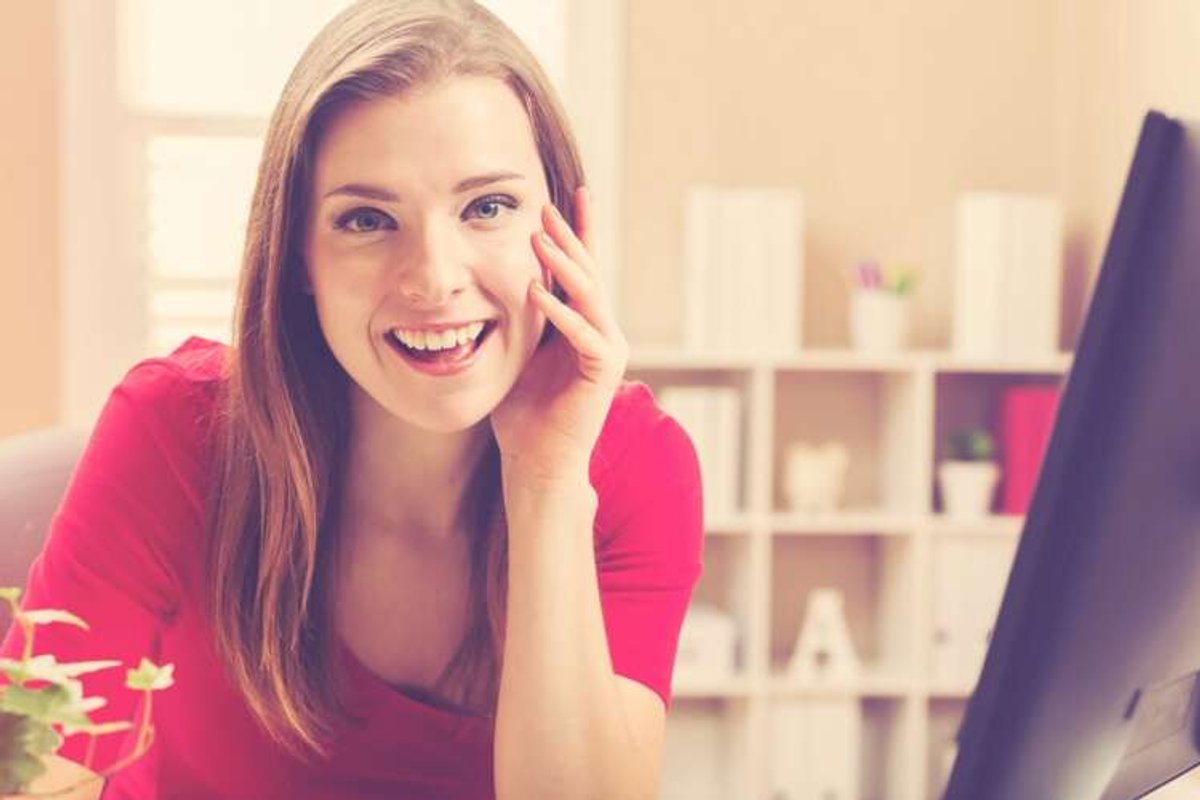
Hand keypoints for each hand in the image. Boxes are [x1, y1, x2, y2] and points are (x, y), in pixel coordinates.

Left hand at [489, 186, 629, 487]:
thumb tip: (511, 274)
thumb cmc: (524, 413)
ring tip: (539, 235)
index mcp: (581, 325)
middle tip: (547, 205)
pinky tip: (535, 291)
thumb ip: (523, 315)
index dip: (576, 232)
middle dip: (568, 236)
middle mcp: (602, 332)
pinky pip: (582, 334)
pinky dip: (559, 312)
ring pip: (588, 295)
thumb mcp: (519, 350)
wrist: (538, 461)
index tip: (567, 196)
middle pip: (587, 273)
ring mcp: (607, 350)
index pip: (580, 270)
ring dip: (562, 264)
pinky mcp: (603, 371)